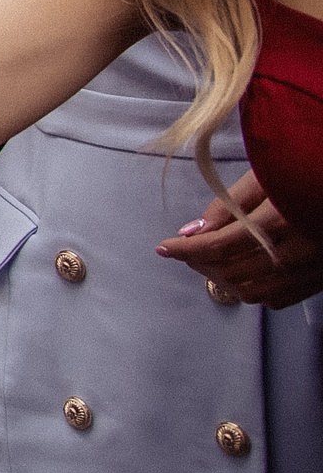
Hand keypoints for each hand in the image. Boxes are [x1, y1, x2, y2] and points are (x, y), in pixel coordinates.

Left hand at [157, 170, 322, 308]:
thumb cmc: (301, 173)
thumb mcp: (263, 177)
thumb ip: (227, 204)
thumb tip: (194, 230)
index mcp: (281, 220)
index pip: (220, 245)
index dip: (186, 249)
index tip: (164, 248)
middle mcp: (297, 252)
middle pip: (232, 272)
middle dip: (199, 263)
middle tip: (186, 251)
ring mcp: (311, 271)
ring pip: (251, 292)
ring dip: (219, 280)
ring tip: (206, 262)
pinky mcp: (318, 281)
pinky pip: (276, 299)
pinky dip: (249, 291)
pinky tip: (238, 275)